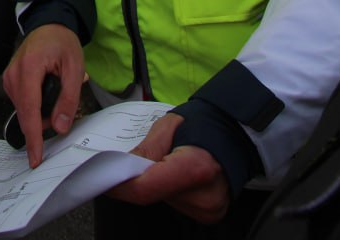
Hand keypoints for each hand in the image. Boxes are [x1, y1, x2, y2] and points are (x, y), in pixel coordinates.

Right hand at [1, 24, 83, 167]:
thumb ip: (68, 98)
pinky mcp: (9, 81)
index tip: (35, 158)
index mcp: (29, 68)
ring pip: (23, 110)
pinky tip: (48, 96)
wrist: (49, 25)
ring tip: (59, 96)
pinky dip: (35, 107)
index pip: (30, 109)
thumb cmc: (63, 43)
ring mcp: (8, 78)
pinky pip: (21, 103)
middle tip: (62, 118)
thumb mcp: (75, 68)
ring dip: (40, 115)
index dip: (33, 136)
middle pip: (25, 113)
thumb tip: (60, 127)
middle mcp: (13, 74)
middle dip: (41, 126)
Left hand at [106, 112, 229, 223]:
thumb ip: (145, 149)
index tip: (102, 177)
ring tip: (165, 163)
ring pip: (163, 200)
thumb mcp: (170, 125)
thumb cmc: (204, 123)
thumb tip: (120, 167)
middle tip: (132, 163)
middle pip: (154, 195)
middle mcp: (205, 196)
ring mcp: (209, 209)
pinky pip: (178, 204)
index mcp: (196, 168)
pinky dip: (170, 189)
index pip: (145, 188)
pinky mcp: (211, 215)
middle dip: (138, 179)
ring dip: (155, 184)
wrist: (237, 133)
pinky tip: (177, 174)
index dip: (119, 184)